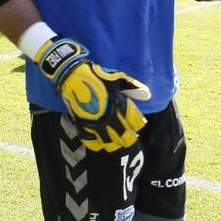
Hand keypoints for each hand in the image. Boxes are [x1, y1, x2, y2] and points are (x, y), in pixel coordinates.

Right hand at [37, 36, 149, 151]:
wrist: (73, 75)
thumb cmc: (97, 75)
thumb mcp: (118, 77)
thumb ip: (133, 87)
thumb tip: (147, 95)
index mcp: (119, 105)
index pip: (136, 122)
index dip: (139, 124)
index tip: (138, 124)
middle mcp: (108, 117)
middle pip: (125, 136)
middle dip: (129, 138)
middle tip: (130, 137)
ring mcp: (95, 122)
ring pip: (109, 142)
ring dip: (115, 144)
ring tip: (117, 142)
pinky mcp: (82, 124)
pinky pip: (89, 141)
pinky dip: (96, 145)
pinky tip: (100, 144)